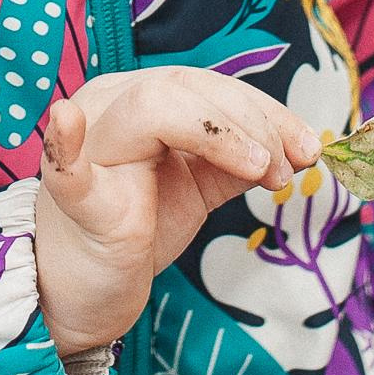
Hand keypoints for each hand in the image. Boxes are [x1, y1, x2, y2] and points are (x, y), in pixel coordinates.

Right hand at [34, 67, 319, 360]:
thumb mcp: (198, 186)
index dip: (266, 110)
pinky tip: (67, 120)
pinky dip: (65, 143)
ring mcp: (88, 148)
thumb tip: (303, 147)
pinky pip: (64, 165)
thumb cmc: (137, 229)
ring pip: (150, 107)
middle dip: (252, 124)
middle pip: (186, 87)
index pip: (208, 85)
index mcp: (137, 97)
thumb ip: (242, 161)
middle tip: (283, 173)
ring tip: (259, 172)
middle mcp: (107, 106)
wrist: (84, 290)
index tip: (308, 148)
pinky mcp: (74, 198)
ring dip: (218, 132)